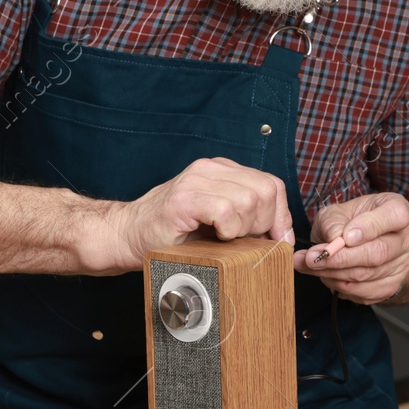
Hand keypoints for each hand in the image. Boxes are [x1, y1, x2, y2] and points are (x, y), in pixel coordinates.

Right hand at [83, 157, 293, 272]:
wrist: (126, 235)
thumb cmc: (171, 234)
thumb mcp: (217, 221)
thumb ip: (246, 217)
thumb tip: (282, 236)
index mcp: (222, 171)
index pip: (272, 184)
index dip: (280, 216)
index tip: (276, 241)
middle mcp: (210, 168)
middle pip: (266, 191)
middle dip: (263, 224)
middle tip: (241, 240)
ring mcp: (196, 180)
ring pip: (249, 199)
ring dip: (243, 228)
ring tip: (223, 238)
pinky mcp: (184, 198)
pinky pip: (225, 210)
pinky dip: (227, 229)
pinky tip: (214, 236)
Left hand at [293, 192, 408, 303]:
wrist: (370, 240)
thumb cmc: (353, 221)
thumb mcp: (339, 210)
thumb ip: (333, 221)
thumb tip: (333, 239)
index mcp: (398, 210)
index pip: (395, 217)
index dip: (369, 228)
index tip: (345, 237)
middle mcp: (408, 238)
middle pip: (379, 253)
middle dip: (341, 258)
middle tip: (312, 257)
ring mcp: (403, 265)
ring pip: (368, 275)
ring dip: (333, 273)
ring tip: (309, 265)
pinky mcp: (391, 287)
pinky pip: (364, 292)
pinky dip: (339, 286)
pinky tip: (325, 275)